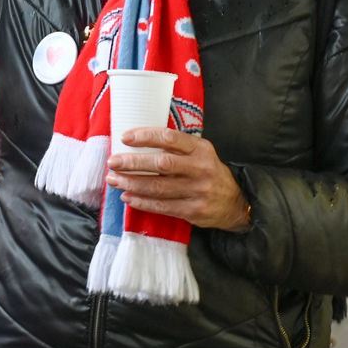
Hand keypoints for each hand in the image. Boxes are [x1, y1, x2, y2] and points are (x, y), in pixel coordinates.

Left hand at [105, 128, 251, 230]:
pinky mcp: (193, 210)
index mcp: (200, 149)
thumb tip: (138, 142)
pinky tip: (128, 197)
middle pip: (161, 164)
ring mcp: (197, 191)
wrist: (234, 202)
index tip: (125, 137)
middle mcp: (200, 168)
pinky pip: (162, 206)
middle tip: (113, 162)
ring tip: (114, 180)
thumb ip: (177, 148)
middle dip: (133, 162)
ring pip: (158, 187)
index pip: (169, 138)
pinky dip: (142, 202)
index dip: (146, 136)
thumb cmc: (208, 172)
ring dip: (132, 183)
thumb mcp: (200, 153)